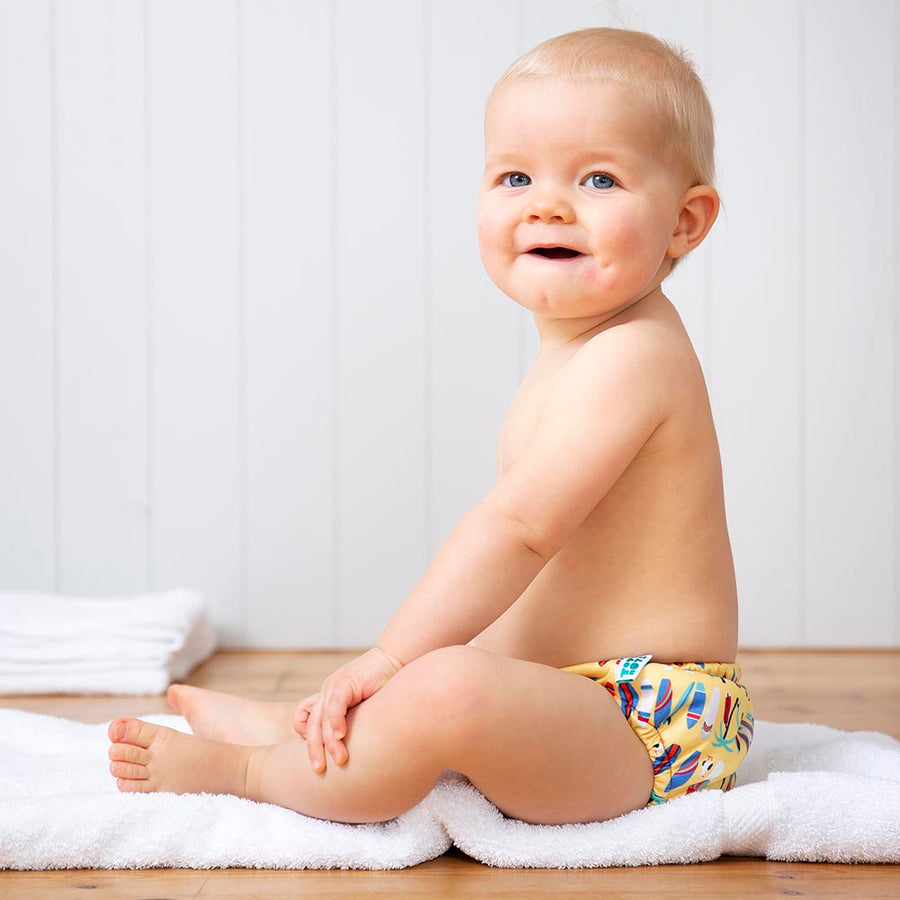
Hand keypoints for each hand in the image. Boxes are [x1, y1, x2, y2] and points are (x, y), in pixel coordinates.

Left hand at [293, 646, 403, 772]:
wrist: (397, 659)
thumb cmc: (385, 685)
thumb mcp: (364, 707)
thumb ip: (354, 723)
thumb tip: (358, 753)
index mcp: (328, 699)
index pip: (304, 720)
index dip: (307, 739)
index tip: (319, 758)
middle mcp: (327, 693)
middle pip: (310, 725)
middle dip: (313, 750)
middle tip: (319, 771)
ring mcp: (333, 686)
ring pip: (321, 719)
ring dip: (328, 743)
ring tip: (338, 760)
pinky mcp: (345, 682)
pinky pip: (334, 706)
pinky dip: (335, 723)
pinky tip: (340, 737)